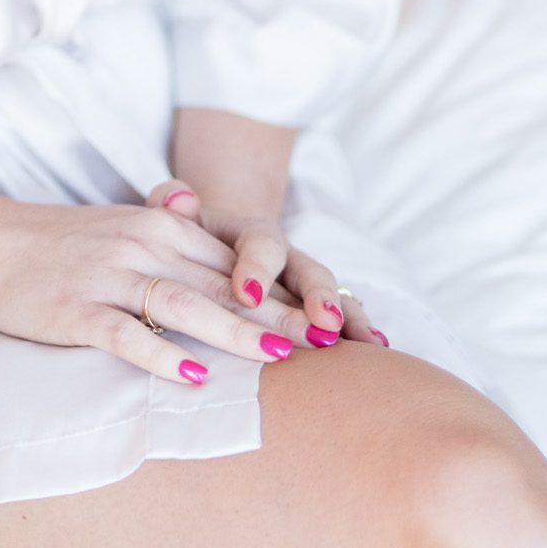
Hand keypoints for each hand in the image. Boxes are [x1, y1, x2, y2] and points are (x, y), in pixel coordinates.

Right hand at [0, 197, 304, 386]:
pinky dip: (160, 355)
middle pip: (219, 284)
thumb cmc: (63, 241)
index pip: (232, 262)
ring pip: (181, 305)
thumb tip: (210, 216)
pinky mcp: (75, 311)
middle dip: (274, 314)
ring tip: (278, 356)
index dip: (280, 292)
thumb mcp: (124, 222)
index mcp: (159, 225)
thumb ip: (174, 224)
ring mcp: (107, 277)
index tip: (325, 321)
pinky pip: (124, 334)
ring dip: (232, 331)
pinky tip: (192, 375)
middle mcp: (140, 245)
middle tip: (324, 344)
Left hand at [145, 180, 389, 348]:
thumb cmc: (189, 238)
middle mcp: (286, 258)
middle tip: (325, 323)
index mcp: (250, 234)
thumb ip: (171, 200)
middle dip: (318, 296)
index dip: (256, 268)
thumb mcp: (174, 217)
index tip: (246, 295)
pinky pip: (341, 319)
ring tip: (368, 343)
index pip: (259, 245)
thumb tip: (180, 197)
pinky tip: (375, 350)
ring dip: (349, 317)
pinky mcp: (314, 311)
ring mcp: (303, 285)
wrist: (216, 248)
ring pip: (332, 295)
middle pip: (308, 270)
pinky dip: (359, 332)